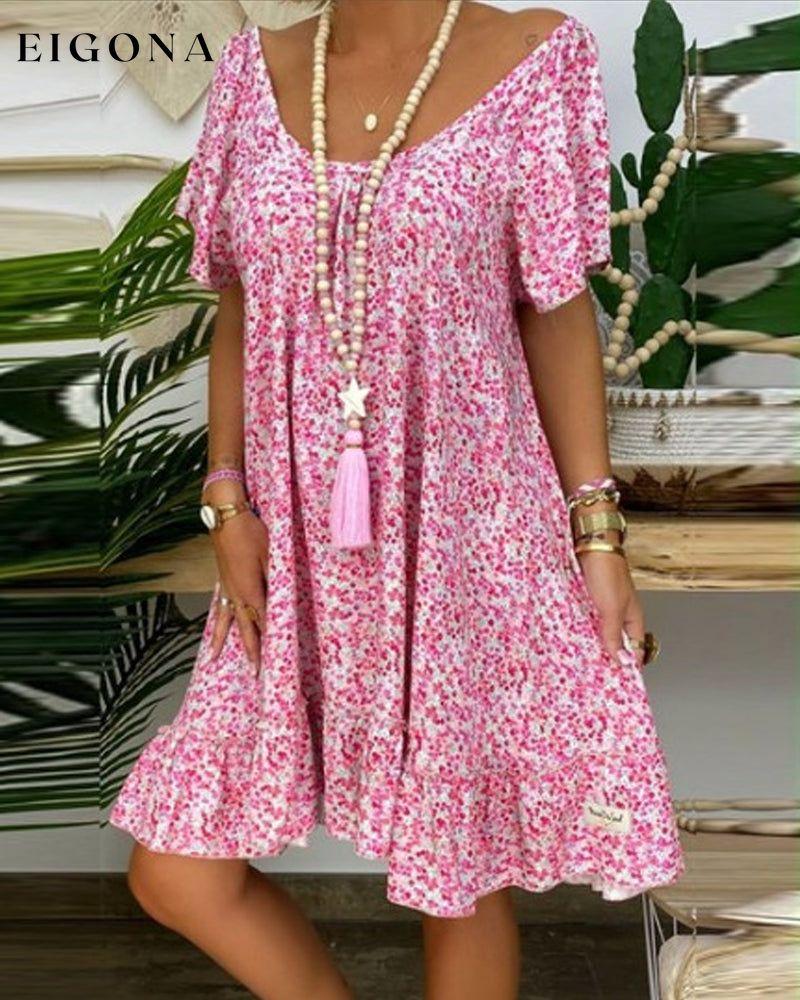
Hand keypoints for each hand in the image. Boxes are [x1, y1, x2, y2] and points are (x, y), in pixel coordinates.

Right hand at [209, 506, 268, 673]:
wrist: (225, 515)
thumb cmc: (252, 532)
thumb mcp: (271, 555)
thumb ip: (277, 580)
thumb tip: (284, 599)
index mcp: (251, 590)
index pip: (265, 621)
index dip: (272, 640)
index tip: (278, 660)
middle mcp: (236, 594)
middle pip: (246, 628)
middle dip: (252, 650)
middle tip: (255, 674)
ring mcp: (226, 589)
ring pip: (227, 622)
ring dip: (225, 641)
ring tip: (215, 661)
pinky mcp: (222, 581)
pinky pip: (219, 609)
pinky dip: (217, 623)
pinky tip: (214, 631)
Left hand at [576, 546, 644, 668]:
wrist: (591, 545)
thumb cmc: (607, 573)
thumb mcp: (611, 609)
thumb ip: (613, 635)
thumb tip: (619, 660)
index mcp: (632, 618)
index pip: (635, 650)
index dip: (628, 665)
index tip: (618, 682)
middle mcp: (619, 614)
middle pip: (616, 642)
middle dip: (608, 656)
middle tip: (594, 674)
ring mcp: (603, 606)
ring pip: (599, 631)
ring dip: (592, 642)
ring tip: (580, 660)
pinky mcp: (588, 599)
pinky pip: (586, 619)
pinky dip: (581, 628)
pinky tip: (571, 636)